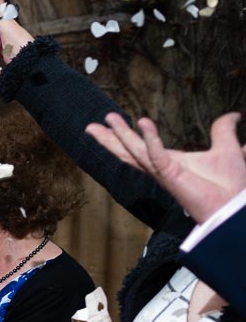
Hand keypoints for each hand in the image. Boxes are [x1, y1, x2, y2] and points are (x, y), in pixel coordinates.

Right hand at [86, 111, 245, 226]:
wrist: (235, 205)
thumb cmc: (230, 184)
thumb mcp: (227, 149)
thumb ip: (223, 131)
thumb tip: (234, 115)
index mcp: (168, 162)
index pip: (139, 147)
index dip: (122, 135)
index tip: (108, 122)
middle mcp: (160, 168)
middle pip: (127, 151)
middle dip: (110, 138)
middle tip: (90, 126)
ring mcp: (164, 172)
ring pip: (135, 152)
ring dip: (121, 135)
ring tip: (109, 118)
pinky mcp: (171, 176)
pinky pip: (157, 156)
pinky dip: (150, 139)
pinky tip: (143, 123)